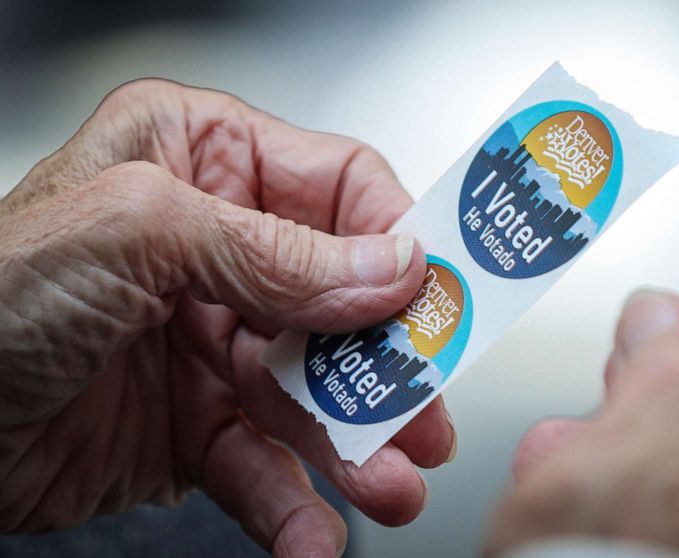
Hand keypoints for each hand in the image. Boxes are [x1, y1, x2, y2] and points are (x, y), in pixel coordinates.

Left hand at [0, 80, 455, 556]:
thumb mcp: (134, 234)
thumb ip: (273, 252)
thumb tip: (390, 269)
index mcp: (202, 158)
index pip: (340, 187)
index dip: (395, 242)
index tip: (435, 300)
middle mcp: (216, 243)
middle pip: (343, 300)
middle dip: (386, 363)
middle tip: (425, 411)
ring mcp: (211, 336)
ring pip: (312, 390)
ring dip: (354, 445)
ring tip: (389, 484)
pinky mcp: (194, 419)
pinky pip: (260, 460)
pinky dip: (289, 503)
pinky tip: (311, 533)